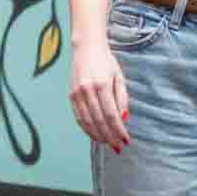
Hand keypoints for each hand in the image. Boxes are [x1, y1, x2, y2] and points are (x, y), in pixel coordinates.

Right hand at [69, 38, 131, 153]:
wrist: (86, 48)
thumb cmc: (106, 62)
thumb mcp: (119, 78)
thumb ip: (122, 99)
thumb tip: (123, 119)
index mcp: (102, 85)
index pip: (111, 114)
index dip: (119, 130)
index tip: (126, 140)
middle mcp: (87, 90)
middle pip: (99, 120)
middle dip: (109, 136)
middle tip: (117, 147)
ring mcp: (77, 93)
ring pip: (87, 121)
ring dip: (97, 135)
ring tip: (107, 143)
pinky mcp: (71, 94)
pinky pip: (78, 116)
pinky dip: (86, 128)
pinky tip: (94, 135)